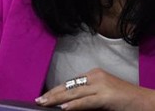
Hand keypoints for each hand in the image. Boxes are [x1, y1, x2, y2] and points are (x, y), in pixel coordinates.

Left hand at [36, 68, 154, 109]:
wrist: (149, 102)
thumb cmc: (128, 102)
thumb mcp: (104, 97)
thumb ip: (88, 98)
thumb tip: (69, 105)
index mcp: (94, 75)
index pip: (70, 83)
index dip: (56, 90)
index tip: (45, 96)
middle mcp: (96, 76)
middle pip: (69, 86)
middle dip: (52, 94)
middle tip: (38, 100)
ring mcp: (101, 85)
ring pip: (74, 93)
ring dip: (57, 99)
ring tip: (44, 103)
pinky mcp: (107, 96)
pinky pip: (86, 101)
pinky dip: (74, 105)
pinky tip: (63, 108)